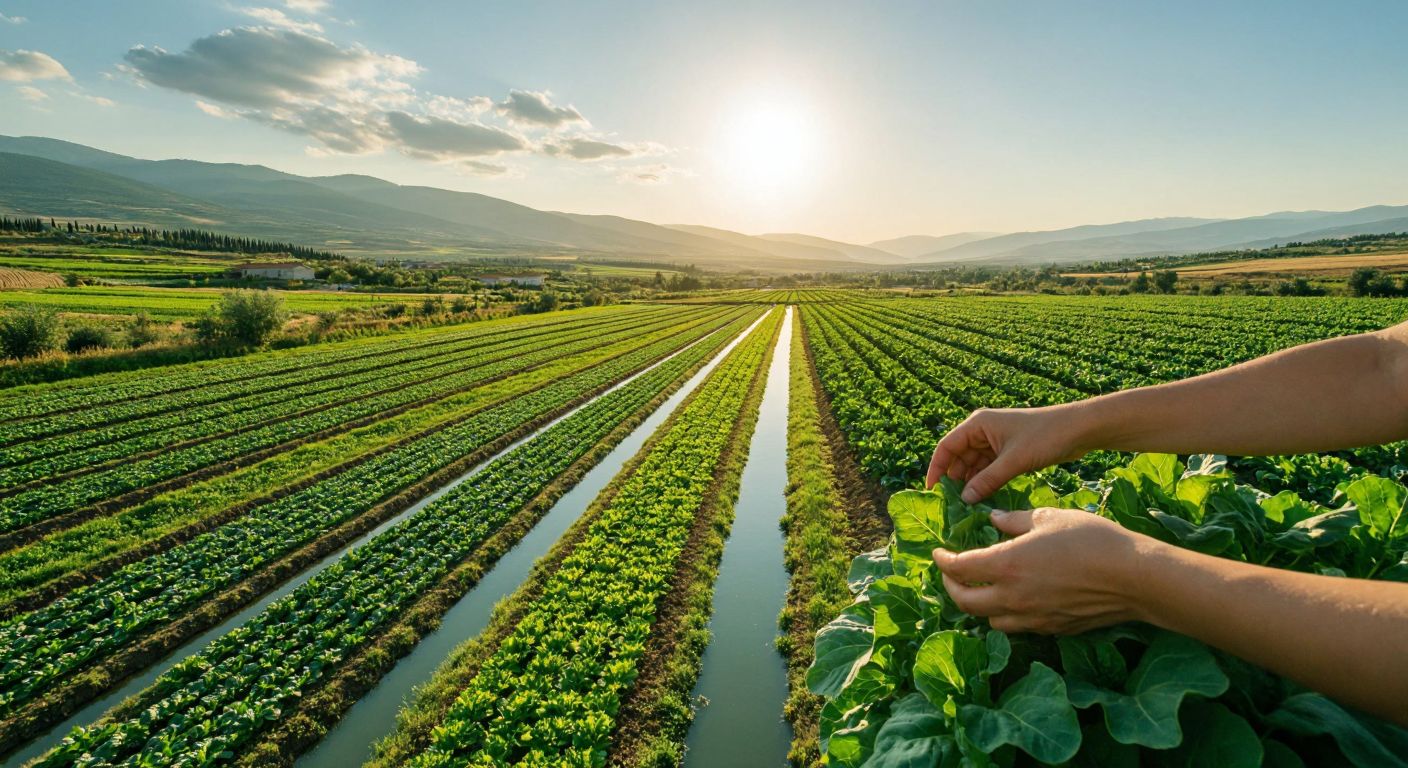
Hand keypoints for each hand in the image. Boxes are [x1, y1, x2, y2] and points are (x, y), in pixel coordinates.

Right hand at [926, 407, 1089, 502]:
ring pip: (974, 466)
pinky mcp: (1008, 452)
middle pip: (959, 457)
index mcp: (978, 424)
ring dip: (971, 483)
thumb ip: (987, 480)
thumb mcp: (1014, 460)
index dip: (937, 468)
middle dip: (956, 479)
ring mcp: (995, 442)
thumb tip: (965, 500)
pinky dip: (986, 483)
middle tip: (953, 505)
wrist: (1078, 429)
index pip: (947, 446)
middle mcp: (982, 431)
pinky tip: (984, 499)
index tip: (932, 491)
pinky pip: (989, 469)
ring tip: (968, 506)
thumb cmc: (1045, 436)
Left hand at [930, 508, 1154, 634]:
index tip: (938, 553)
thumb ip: (1014, 520)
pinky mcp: (1052, 629)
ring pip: (990, 620)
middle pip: (965, 603)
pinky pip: (1017, 627)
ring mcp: (1032, 618)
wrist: (1134, 578)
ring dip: (979, 605)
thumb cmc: (1092, 540)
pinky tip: (1014, 601)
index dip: (944, 561)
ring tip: (981, 589)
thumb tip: (992, 519)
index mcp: (1006, 565)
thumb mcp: (1049, 517)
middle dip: (951, 588)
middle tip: (951, 574)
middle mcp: (1013, 597)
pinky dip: (1006, 616)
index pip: (960, 568)